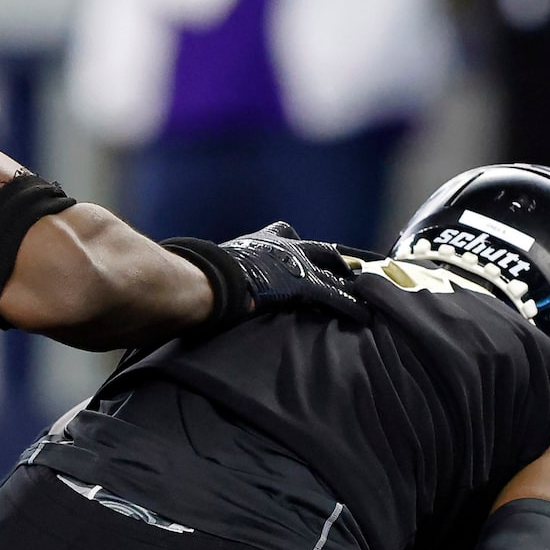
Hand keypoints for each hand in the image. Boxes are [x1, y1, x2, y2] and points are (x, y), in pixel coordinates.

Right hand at [169, 223, 367, 332]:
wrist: (206, 282)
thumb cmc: (197, 278)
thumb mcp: (204, 269)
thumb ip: (206, 274)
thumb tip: (176, 283)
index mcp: (259, 242)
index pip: (282, 233)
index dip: (294, 241)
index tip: (301, 245)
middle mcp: (284, 248)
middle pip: (321, 249)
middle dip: (341, 259)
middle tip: (358, 266)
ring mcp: (297, 266)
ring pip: (336, 270)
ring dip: (354, 281)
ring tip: (373, 292)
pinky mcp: (305, 287)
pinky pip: (335, 296)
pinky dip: (352, 305)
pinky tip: (366, 316)